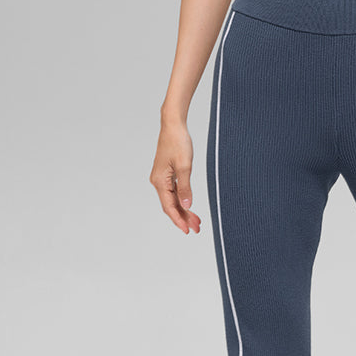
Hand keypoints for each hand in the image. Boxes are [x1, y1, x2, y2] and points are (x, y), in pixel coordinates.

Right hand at [150, 119, 201, 233]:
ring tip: (196, 221)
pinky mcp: (166, 174)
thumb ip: (185, 188)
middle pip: (170, 205)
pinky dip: (182, 200)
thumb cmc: (178, 142)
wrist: (173, 125)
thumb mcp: (184, 166)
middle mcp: (158, 181)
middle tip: (197, 228)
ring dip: (184, 210)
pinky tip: (189, 206)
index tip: (188, 230)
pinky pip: (173, 192)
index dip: (178, 220)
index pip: (169, 206)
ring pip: (173, 199)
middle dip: (183, 218)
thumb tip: (186, 206)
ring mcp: (161, 178)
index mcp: (160, 181)